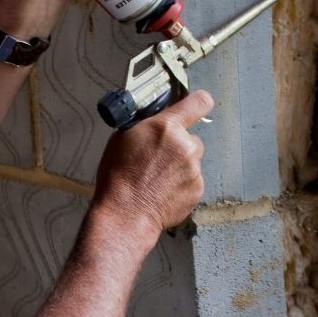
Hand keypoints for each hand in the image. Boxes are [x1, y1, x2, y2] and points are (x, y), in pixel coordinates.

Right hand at [92, 88, 213, 239]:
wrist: (126, 213)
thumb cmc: (119, 178)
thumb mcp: (123, 138)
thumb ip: (147, 126)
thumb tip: (156, 123)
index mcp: (166, 127)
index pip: (198, 102)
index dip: (198, 103)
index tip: (196, 107)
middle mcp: (185, 145)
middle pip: (192, 139)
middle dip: (180, 147)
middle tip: (159, 160)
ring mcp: (194, 169)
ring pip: (192, 162)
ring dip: (180, 167)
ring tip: (157, 180)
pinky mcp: (197, 190)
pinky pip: (193, 182)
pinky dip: (182, 186)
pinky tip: (163, 192)